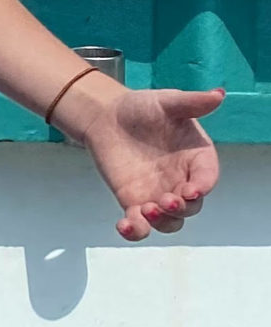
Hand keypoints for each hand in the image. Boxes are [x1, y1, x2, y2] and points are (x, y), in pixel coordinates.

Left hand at [54, 76, 222, 238]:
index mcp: (196, 158)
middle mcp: (181, 180)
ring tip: (144, 210)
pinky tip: (123, 226)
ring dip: (162, 222)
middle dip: (181, 208)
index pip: (207, 178)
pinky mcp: (134, 202)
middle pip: (191, 207)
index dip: (202, 186)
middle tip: (164, 200)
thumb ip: (192, 103)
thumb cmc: (143, 108)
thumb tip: (218, 95)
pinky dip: (135, 231)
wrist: (107, 117)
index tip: (192, 190)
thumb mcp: (168, 102)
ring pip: (170, 222)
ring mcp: (158, 194)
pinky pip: (139, 225)